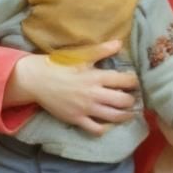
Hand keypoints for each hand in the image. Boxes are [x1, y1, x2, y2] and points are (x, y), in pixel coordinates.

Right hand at [8, 40, 137, 134]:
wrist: (37, 80)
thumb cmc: (60, 65)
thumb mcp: (81, 55)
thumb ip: (102, 50)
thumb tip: (120, 43)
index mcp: (96, 76)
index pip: (125, 81)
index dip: (134, 82)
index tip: (135, 82)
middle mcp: (94, 94)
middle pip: (123, 101)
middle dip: (132, 100)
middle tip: (133, 98)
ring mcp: (85, 109)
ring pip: (114, 116)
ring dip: (125, 115)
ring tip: (129, 113)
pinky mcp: (76, 119)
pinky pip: (96, 129)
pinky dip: (105, 128)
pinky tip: (108, 124)